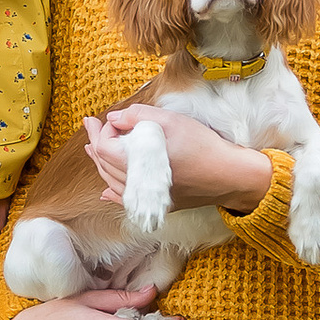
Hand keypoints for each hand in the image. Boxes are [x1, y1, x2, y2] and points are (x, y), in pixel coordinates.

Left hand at [84, 103, 274, 214]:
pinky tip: (106, 192)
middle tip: (89, 125)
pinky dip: (114, 192)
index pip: (104, 148)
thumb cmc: (202, 146)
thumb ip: (137, 115)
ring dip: (101, 164)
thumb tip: (113, 119)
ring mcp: (149, 198)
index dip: (103, 131)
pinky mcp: (161, 204)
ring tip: (92, 150)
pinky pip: (128, 201)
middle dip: (95, 143)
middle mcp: (138, 186)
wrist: (229, 174)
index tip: (112, 119)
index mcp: (137, 164)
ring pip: (113, 183)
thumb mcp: (169, 120)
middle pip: (104, 165)